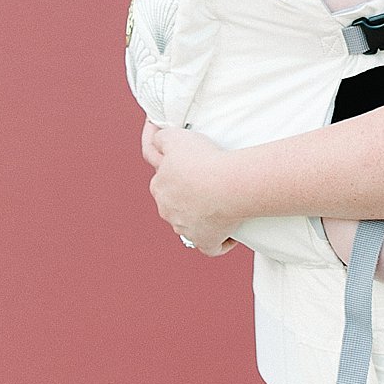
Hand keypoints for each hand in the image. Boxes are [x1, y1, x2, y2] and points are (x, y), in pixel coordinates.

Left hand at [143, 122, 239, 254]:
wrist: (228, 184)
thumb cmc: (204, 160)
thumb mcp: (176, 137)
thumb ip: (162, 138)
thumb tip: (155, 138)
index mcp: (159, 186)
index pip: (160, 178)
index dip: (170, 170)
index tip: (181, 167)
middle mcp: (168, 210)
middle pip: (174, 203)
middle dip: (183, 195)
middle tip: (205, 182)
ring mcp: (185, 228)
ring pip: (189, 223)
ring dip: (199, 216)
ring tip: (219, 204)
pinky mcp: (205, 241)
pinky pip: (210, 246)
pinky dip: (219, 242)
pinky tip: (228, 236)